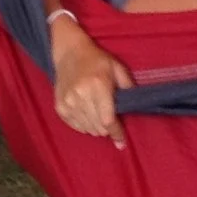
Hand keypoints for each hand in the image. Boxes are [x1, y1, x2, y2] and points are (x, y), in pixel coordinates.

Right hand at [52, 22, 133, 148]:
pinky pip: (76, 127)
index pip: (108, 119)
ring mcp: (68, 102)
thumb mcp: (117, 68)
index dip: (116, 133)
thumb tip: (136, 107)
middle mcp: (81, 96)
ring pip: (87, 129)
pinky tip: (88, 113)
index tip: (122, 143)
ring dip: (96, 127)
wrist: (70, 52)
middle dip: (108, 129)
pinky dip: (84, 125)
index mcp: (98, 86)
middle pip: (98, 128)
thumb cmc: (97, 60)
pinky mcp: (60, 107)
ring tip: (99, 114)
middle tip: (111, 119)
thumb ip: (128, 87)